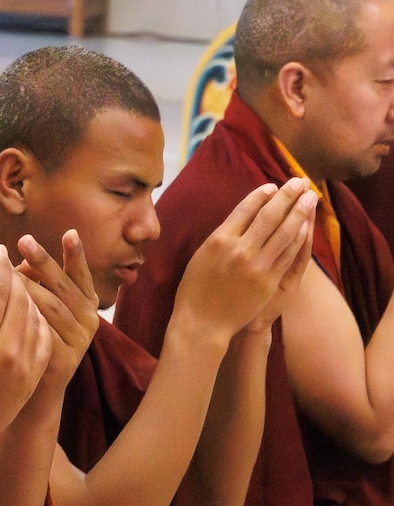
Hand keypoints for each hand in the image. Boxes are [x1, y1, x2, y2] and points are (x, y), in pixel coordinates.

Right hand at [0, 244, 52, 459]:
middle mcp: (4, 347)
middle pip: (20, 298)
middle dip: (17, 276)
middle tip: (13, 263)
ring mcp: (22, 364)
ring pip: (35, 316)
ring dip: (30, 297)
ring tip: (22, 286)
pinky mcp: (32, 378)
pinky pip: (42, 339)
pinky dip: (38, 321)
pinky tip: (29, 315)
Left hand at [16, 230, 98, 391]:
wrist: (33, 394)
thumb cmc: (30, 343)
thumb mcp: (37, 311)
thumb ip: (33, 287)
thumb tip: (16, 262)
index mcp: (85, 305)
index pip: (80, 275)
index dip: (76, 255)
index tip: (69, 232)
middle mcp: (88, 321)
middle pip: (63, 287)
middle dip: (43, 262)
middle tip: (24, 240)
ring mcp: (78, 342)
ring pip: (51, 307)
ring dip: (28, 286)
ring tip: (7, 270)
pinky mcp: (63, 361)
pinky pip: (43, 332)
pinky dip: (25, 316)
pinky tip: (7, 303)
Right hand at [175, 179, 316, 341]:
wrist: (203, 324)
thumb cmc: (196, 290)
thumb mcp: (201, 256)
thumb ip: (222, 236)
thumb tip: (243, 216)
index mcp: (219, 240)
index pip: (246, 209)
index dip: (262, 195)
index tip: (272, 186)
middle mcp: (240, 250)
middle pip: (269, 215)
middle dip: (287, 195)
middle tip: (299, 181)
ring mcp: (257, 266)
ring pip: (285, 232)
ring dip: (300, 211)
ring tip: (310, 197)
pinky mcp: (269, 281)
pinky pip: (288, 254)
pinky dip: (299, 237)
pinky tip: (306, 225)